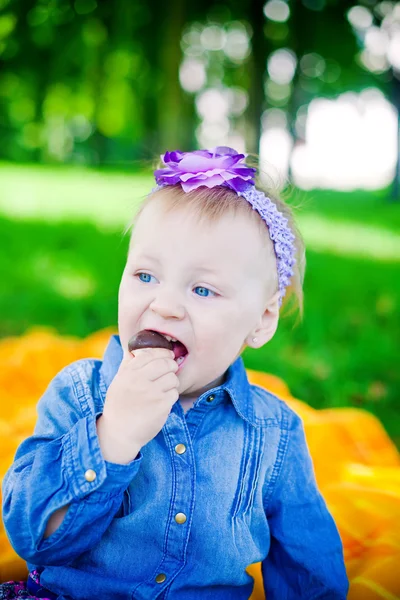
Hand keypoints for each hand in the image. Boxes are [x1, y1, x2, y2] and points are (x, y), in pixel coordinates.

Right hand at [97, 348, 178, 463]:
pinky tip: (163, 401)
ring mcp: (151, 392)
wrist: (119, 433)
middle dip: (171, 366)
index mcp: (129, 372)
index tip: (166, 356)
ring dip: (172, 383)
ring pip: (173, 378)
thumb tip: (134, 349)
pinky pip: (174, 393)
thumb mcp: (118, 381)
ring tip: (164, 389)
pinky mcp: (161, 405)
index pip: (151, 353)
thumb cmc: (119, 405)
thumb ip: (128, 364)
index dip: (162, 353)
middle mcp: (139, 379)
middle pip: (166, 363)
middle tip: (170, 370)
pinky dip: (171, 396)